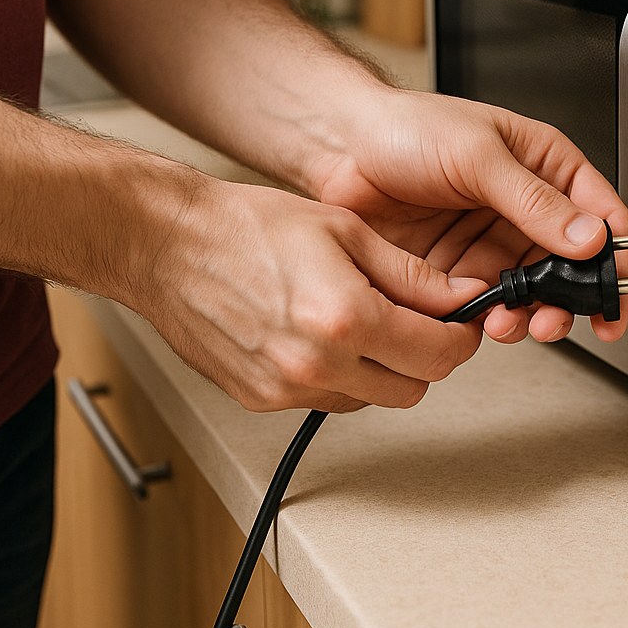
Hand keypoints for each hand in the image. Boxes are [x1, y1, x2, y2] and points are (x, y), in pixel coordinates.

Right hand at [129, 178, 483, 412]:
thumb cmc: (245, 227)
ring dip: (381, 369)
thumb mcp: (346, 230)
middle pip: (412, 389)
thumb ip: (412, 274)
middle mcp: (317, 364)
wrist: (165, 245)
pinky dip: (338, 375)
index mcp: (346, 318)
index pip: (439, 356)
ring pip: (371, 399)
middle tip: (416, 319)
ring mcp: (286, 388)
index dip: (461, 337)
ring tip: (357, 318)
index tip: (462, 322)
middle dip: (425, 356)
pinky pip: (326, 400)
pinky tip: (319, 333)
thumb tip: (461, 296)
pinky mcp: (260, 399)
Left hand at [304, 89, 627, 345]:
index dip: (617, 256)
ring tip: (512, 323)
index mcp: (544, 166)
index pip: (601, 214)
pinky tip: (480, 319)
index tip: (616, 292)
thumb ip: (534, 199)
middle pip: (569, 265)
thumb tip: (587, 236)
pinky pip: (486, 303)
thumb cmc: (404, 126)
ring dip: (527, 314)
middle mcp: (523, 207)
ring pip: (530, 291)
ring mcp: (490, 240)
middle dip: (568, 300)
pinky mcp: (457, 268)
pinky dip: (488, 318)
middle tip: (557, 320)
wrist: (337, 147)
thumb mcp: (478, 154)